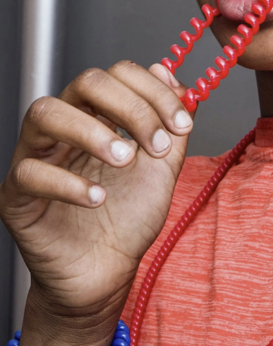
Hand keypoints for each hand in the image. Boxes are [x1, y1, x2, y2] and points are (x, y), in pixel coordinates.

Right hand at [0, 61, 192, 345]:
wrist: (108, 270)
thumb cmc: (130, 216)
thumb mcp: (163, 167)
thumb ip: (172, 125)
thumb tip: (174, 79)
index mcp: (99, 116)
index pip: (119, 74)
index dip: (154, 91)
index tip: (182, 124)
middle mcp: (66, 129)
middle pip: (85, 82)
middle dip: (130, 107)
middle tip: (155, 145)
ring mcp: (37, 158)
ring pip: (45, 113)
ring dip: (93, 131)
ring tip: (125, 160)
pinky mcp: (17, 197)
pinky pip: (29, 173)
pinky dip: (68, 183)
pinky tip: (99, 199)